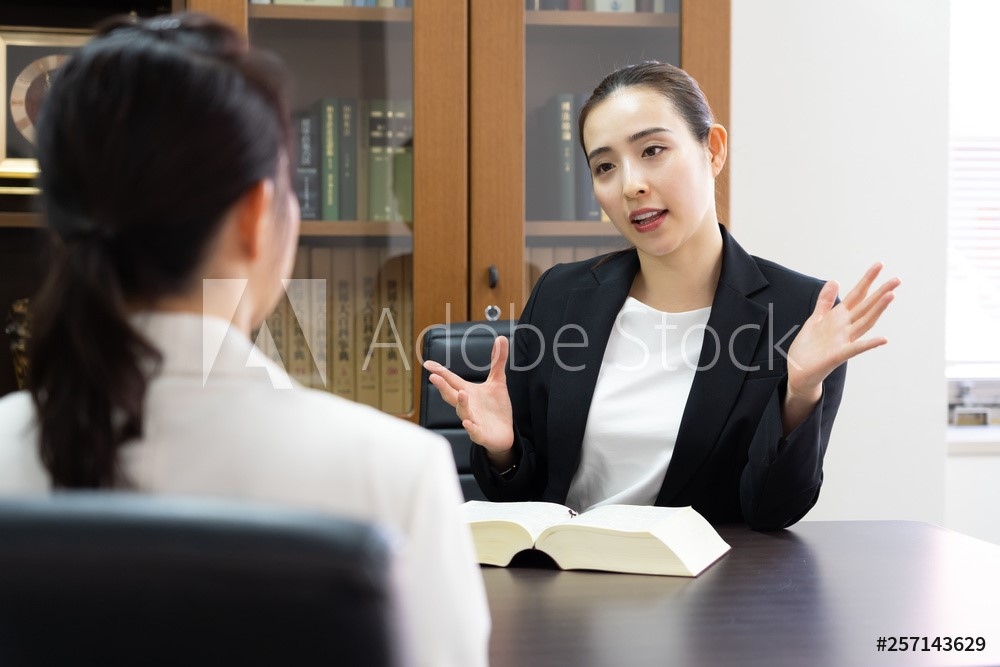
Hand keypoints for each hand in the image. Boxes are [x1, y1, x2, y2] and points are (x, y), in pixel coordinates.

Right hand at [423, 335, 514, 457]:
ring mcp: (472, 419)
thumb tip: (501, 338)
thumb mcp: (498, 382)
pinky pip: (474, 431)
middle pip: (451, 395)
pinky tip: (468, 422)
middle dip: (442, 386)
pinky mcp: (481, 434)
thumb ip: (497, 361)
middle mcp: (466, 405)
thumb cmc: (496, 408)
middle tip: (433, 377)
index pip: (451, 380)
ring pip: (463, 412)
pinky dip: (471, 427)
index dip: (440, 372)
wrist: (504, 433)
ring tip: (462, 393)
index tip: (428, 364)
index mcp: (467, 392)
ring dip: (461, 403)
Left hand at [786, 262, 900, 402]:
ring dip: (877, 310)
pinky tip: (884, 339)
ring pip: (864, 323)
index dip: (867, 280)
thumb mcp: (816, 319)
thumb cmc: (809, 347)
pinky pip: (855, 349)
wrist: (798, 371)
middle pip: (866, 307)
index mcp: (838, 318)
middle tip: (897, 279)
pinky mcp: (838, 355)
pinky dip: (869, 344)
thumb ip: (825, 301)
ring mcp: (843, 341)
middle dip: (880, 292)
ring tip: (891, 296)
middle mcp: (845, 328)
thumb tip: (834, 280)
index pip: (856, 296)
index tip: (879, 265)